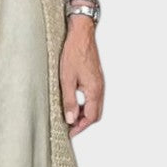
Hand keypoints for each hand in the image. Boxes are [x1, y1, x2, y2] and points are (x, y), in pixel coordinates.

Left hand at [59, 19, 102, 137]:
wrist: (81, 33)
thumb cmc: (73, 53)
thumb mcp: (66, 79)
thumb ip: (69, 100)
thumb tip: (70, 119)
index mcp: (94, 90)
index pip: (90, 117)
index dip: (79, 128)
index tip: (69, 133)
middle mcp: (100, 88)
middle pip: (95, 114)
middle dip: (83, 123)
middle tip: (69, 128)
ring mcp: (99, 83)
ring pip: (95, 106)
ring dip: (84, 114)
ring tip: (69, 116)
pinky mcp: (96, 78)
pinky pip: (94, 97)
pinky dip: (85, 104)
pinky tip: (74, 102)